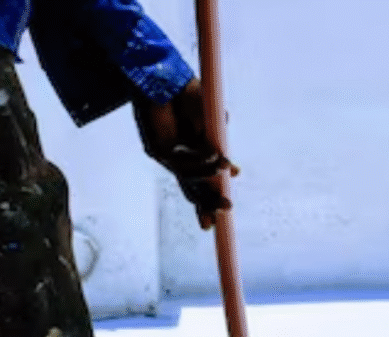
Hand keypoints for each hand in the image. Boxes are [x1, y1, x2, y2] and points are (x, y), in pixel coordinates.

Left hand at [133, 78, 237, 228]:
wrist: (165, 75)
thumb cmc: (186, 93)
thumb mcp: (211, 121)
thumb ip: (218, 145)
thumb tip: (232, 172)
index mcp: (190, 153)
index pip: (201, 182)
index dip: (212, 196)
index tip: (226, 208)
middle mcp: (177, 158)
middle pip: (192, 188)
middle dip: (208, 202)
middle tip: (226, 209)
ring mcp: (165, 156)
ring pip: (188, 176)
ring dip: (207, 174)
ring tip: (225, 168)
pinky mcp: (155, 149)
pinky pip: (180, 162)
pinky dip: (198, 160)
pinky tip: (213, 156)